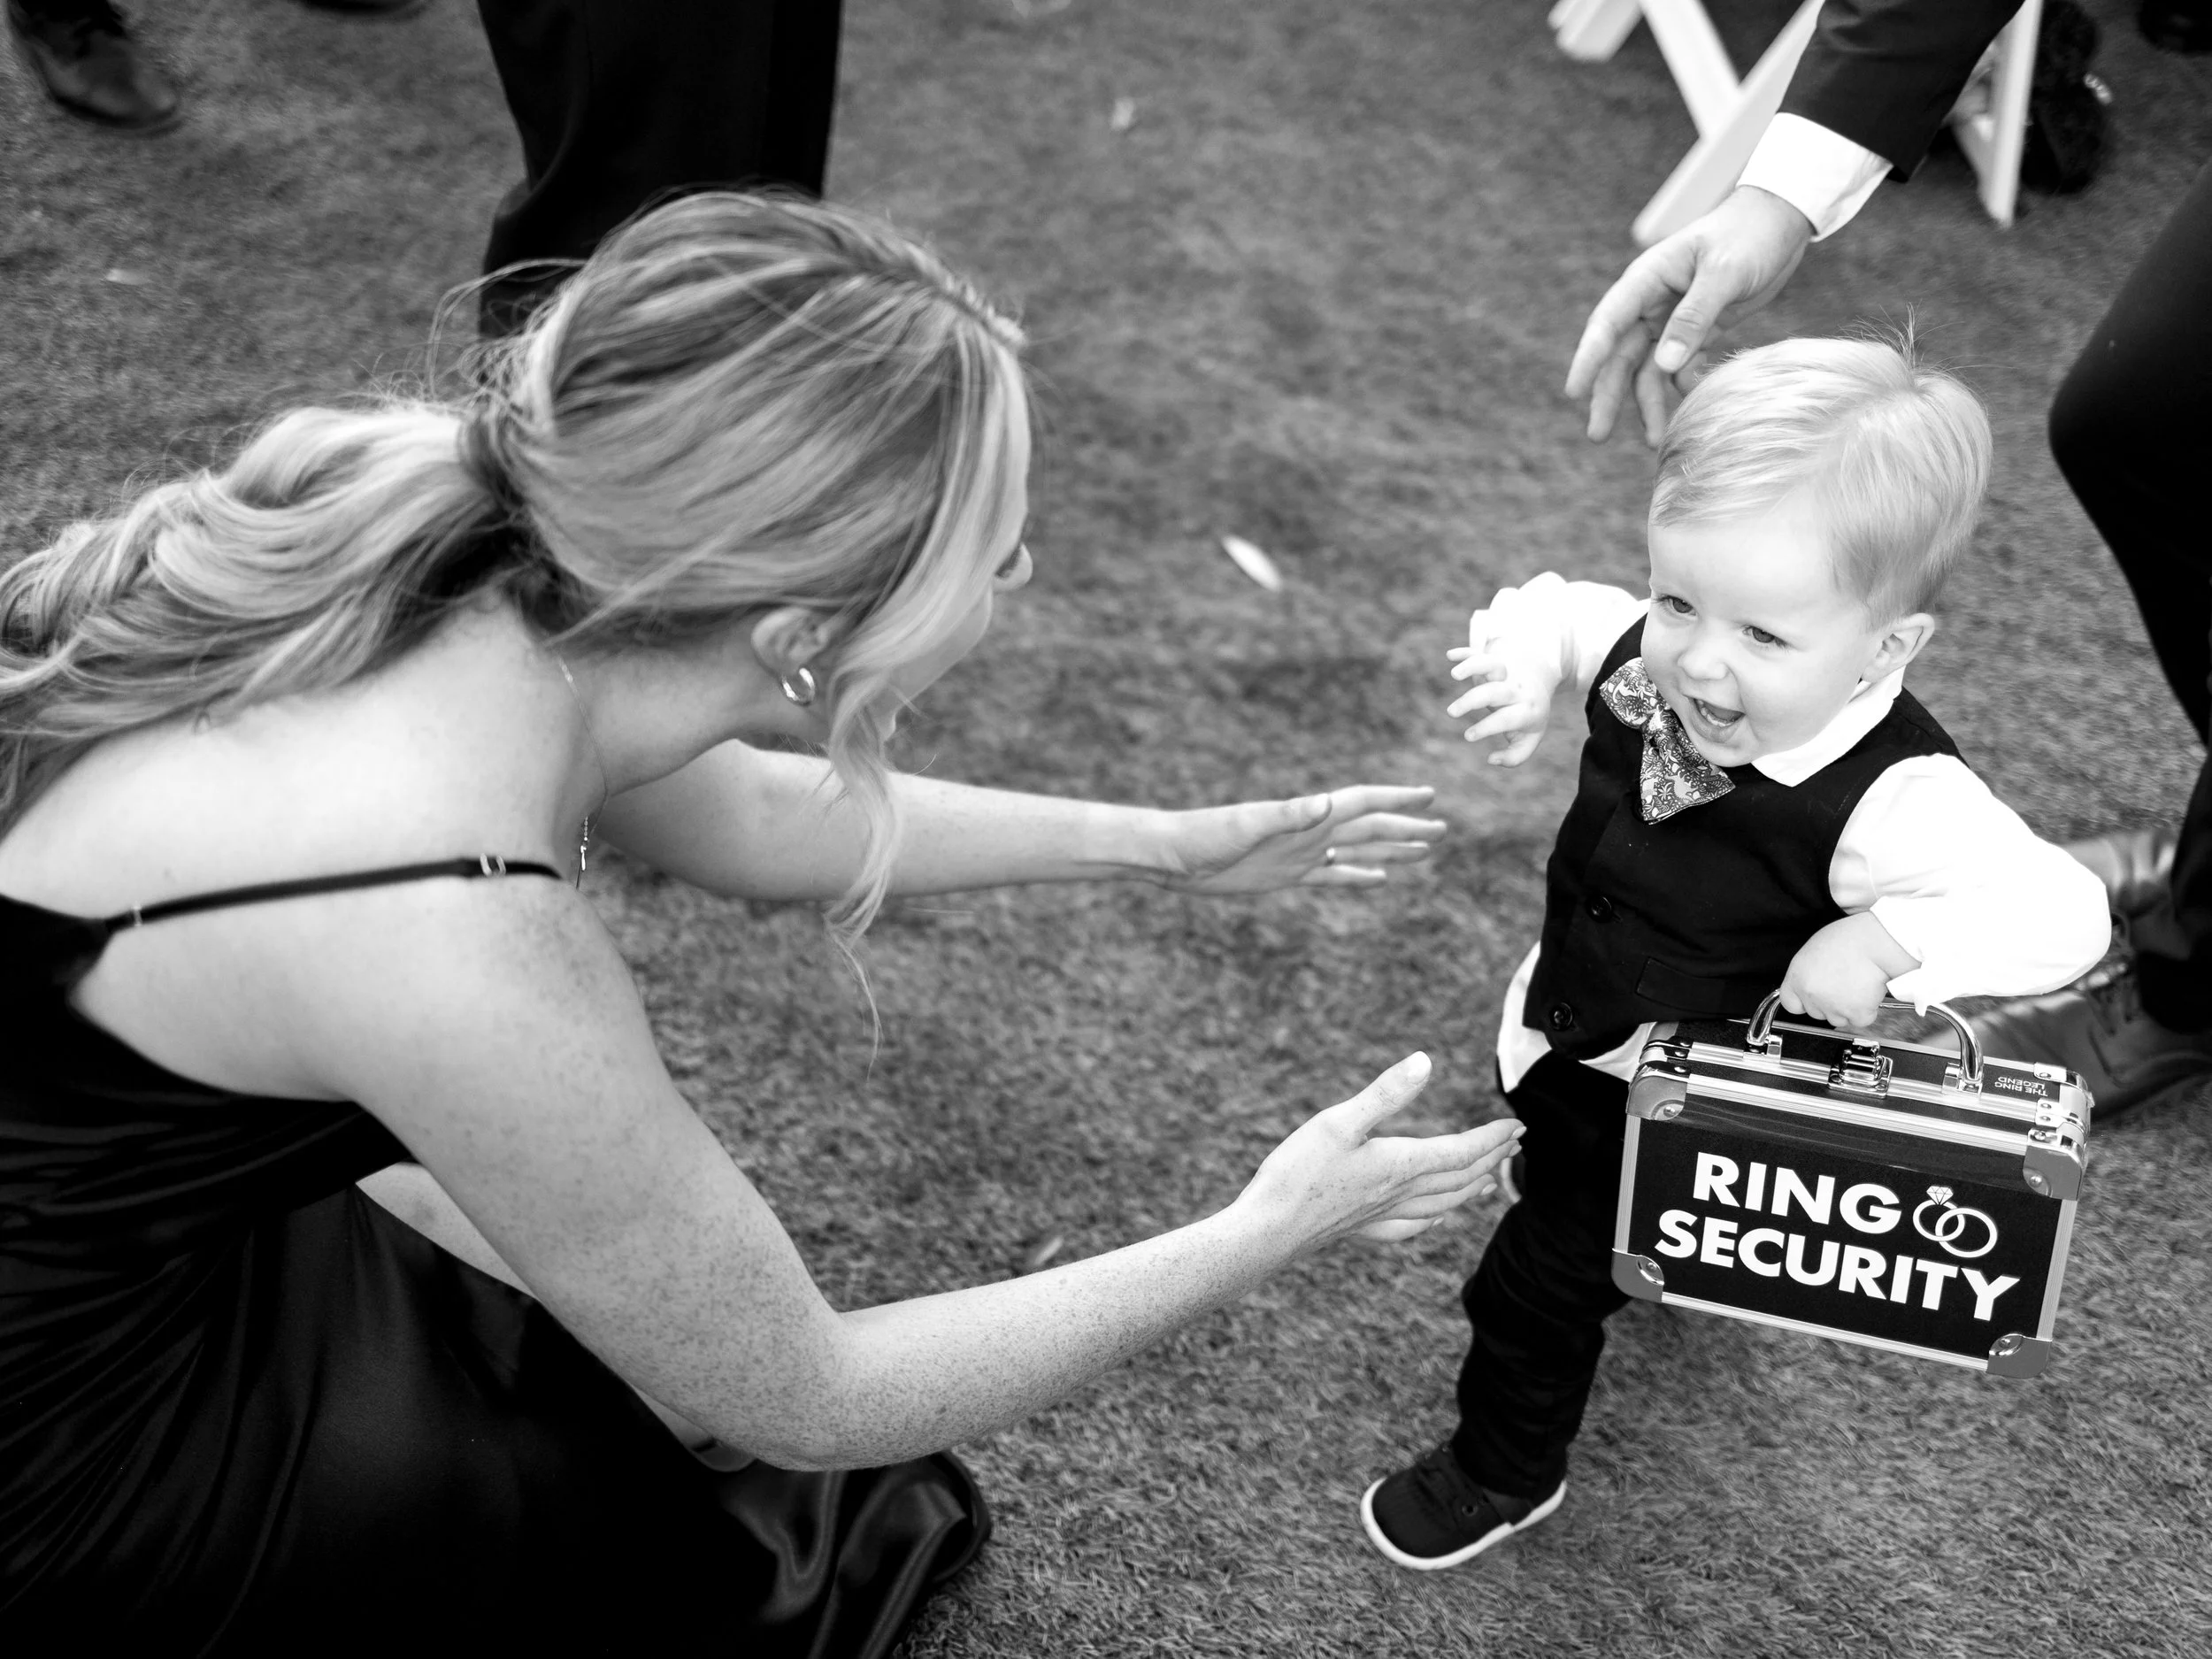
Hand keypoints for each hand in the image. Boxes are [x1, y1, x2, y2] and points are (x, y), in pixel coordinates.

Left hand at [1151, 786, 1445, 891]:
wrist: (1173, 857)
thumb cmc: (1203, 836)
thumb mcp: (1245, 826)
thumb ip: (1286, 814)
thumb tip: (1326, 802)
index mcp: (1306, 816)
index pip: (1362, 804)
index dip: (1397, 800)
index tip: (1429, 796)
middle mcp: (1310, 832)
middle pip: (1369, 828)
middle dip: (1405, 828)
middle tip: (1442, 830)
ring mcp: (1300, 853)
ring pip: (1358, 850)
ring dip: (1390, 849)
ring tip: (1423, 850)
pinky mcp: (1286, 875)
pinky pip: (1332, 876)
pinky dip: (1358, 875)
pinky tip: (1378, 879)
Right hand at [1235, 1053, 1524, 1247]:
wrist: (1269, 1230)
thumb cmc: (1299, 1173)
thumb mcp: (1339, 1121)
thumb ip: (1385, 1093)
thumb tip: (1424, 1061)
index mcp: (1400, 1164)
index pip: (1460, 1151)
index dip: (1492, 1138)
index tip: (1517, 1125)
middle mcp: (1399, 1193)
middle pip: (1459, 1178)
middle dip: (1491, 1159)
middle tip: (1516, 1144)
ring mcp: (1382, 1215)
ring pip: (1442, 1204)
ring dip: (1472, 1190)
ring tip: (1493, 1182)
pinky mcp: (1362, 1228)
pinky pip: (1410, 1227)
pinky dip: (1432, 1221)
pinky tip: (1435, 1221)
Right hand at [1446, 620, 1554, 766]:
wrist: (1538, 681)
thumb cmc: (1529, 717)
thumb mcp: (1530, 738)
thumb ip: (1514, 756)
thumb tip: (1492, 760)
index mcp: (1526, 710)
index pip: (1506, 719)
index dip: (1487, 727)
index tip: (1468, 736)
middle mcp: (1515, 689)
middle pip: (1495, 691)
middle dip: (1472, 700)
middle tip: (1451, 713)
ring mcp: (1505, 672)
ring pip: (1491, 664)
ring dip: (1473, 666)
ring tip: (1454, 675)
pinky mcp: (1493, 660)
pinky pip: (1480, 652)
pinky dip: (1465, 652)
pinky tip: (1450, 655)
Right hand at [1564, 186, 1813, 445]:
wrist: (1782, 220)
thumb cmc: (1749, 234)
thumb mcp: (1724, 273)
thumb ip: (1694, 318)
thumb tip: (1663, 366)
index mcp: (1647, 279)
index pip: (1608, 323)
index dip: (1588, 359)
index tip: (1573, 392)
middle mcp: (1651, 303)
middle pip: (1620, 356)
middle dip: (1609, 396)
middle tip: (1597, 435)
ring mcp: (1672, 319)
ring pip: (1648, 369)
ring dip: (1649, 404)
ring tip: (1654, 440)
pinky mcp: (1696, 331)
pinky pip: (1681, 367)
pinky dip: (1686, 385)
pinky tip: (1699, 399)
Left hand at [1779, 912, 1919, 1030]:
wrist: (1875, 942)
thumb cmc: (1850, 939)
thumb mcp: (1814, 950)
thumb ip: (1808, 972)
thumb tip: (1812, 981)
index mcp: (1798, 977)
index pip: (1791, 1004)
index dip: (1804, 1002)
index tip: (1813, 998)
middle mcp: (1812, 994)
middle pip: (1817, 1013)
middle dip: (1829, 1004)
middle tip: (1843, 984)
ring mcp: (1833, 1006)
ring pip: (1839, 1019)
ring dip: (1848, 1009)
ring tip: (1857, 985)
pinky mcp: (1855, 1014)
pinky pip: (1860, 1020)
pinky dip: (1867, 1011)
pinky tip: (1868, 991)